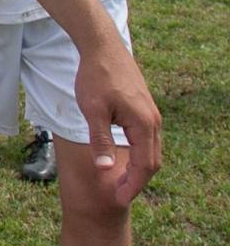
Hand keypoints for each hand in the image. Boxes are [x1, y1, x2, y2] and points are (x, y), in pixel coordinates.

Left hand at [74, 41, 161, 204]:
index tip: (119, 199)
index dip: (133, 185)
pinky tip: (124, 157)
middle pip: (152, 160)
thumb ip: (100, 140)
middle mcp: (153, 120)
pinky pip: (146, 137)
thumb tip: (104, 168)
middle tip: (119, 194)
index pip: (144, 165)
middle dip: (137, 180)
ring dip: (139, 167)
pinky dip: (139, 153)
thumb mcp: (92, 110)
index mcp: (143, 124)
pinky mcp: (144, 107)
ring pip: (151, 149)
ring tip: (121, 180)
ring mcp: (151, 113)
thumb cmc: (95, 76)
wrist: (101, 46)